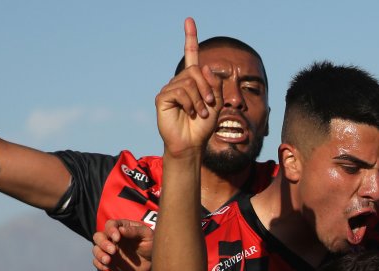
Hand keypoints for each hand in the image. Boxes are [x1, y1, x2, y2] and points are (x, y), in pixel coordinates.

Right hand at [93, 219, 153, 270]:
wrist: (153, 261)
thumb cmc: (151, 243)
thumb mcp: (147, 235)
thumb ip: (135, 231)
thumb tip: (121, 230)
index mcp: (121, 227)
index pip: (110, 225)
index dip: (111, 230)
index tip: (118, 238)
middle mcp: (112, 238)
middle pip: (98, 236)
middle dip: (103, 243)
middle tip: (113, 251)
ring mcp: (109, 250)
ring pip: (96, 249)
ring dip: (99, 254)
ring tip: (108, 260)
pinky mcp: (109, 262)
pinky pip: (98, 262)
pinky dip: (99, 264)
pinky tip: (106, 267)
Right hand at [156, 18, 227, 156]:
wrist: (192, 143)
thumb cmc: (203, 126)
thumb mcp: (216, 103)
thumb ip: (214, 84)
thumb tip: (204, 67)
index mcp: (192, 81)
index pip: (190, 55)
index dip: (190, 38)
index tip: (189, 20)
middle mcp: (179, 82)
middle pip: (195, 71)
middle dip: (207, 88)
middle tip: (211, 105)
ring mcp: (170, 89)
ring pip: (189, 82)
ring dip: (200, 99)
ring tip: (201, 112)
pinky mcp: (162, 98)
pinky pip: (179, 92)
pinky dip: (189, 103)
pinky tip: (190, 113)